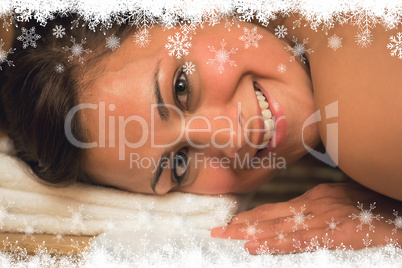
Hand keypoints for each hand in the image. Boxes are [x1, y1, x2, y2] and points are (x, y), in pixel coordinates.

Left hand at [211, 182, 401, 253]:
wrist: (400, 214)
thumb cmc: (376, 205)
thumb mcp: (344, 199)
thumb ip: (322, 206)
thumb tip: (302, 213)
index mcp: (315, 198)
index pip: (276, 209)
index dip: (253, 217)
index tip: (234, 222)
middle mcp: (314, 205)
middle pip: (270, 216)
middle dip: (242, 225)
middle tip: (217, 231)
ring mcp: (324, 218)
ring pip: (278, 228)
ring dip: (249, 233)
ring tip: (225, 237)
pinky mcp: (337, 234)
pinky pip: (299, 241)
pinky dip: (274, 244)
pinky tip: (255, 247)